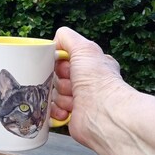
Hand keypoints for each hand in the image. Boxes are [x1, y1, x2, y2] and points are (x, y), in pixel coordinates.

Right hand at [51, 27, 125, 146]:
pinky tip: (67, 110)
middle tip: (72, 83)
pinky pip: (52, 111)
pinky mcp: (70, 116)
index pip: (63, 61)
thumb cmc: (98, 82)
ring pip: (53, 95)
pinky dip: (57, 111)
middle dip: (60, 81)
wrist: (102, 113)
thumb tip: (55, 40)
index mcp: (89, 66)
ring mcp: (77, 101)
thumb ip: (67, 38)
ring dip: (60, 96)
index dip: (60, 64)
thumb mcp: (84, 49)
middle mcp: (85, 83)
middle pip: (56, 78)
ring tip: (74, 99)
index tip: (65, 66)